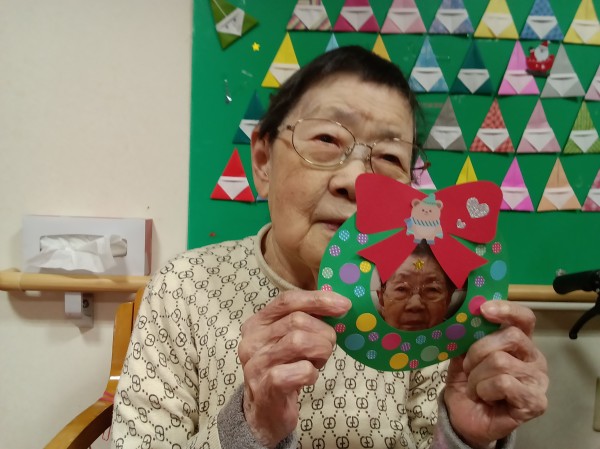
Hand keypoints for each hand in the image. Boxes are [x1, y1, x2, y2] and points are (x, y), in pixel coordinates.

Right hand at [238, 290, 350, 447]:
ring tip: (317, 362)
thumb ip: (306, 320)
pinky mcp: (265, 387)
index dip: (317, 300)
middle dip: (323, 333)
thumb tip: (339, 304)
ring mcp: (256, 364)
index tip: (344, 305)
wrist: (264, 413)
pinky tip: (308, 377)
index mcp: (258, 323)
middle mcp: (252, 340)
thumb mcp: (289, 340)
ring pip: (298, 342)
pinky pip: (300, 371)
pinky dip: (312, 373)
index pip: (287, 300)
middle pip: (297, 321)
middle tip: (327, 348)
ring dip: (320, 351)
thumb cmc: (284, 369)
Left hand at [444, 301, 547, 448]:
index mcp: (519, 342)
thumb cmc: (468, 383)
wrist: (464, 417)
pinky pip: (504, 383)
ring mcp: (538, 381)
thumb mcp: (461, 354)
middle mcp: (534, 358)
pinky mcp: (536, 402)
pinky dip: (485, 390)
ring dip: (477, 376)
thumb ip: (466, 334)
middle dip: (478, 351)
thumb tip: (460, 313)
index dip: (507, 309)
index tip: (483, 309)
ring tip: (475, 387)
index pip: (524, 318)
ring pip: (501, 361)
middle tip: (469, 367)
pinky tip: (486, 398)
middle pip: (510, 336)